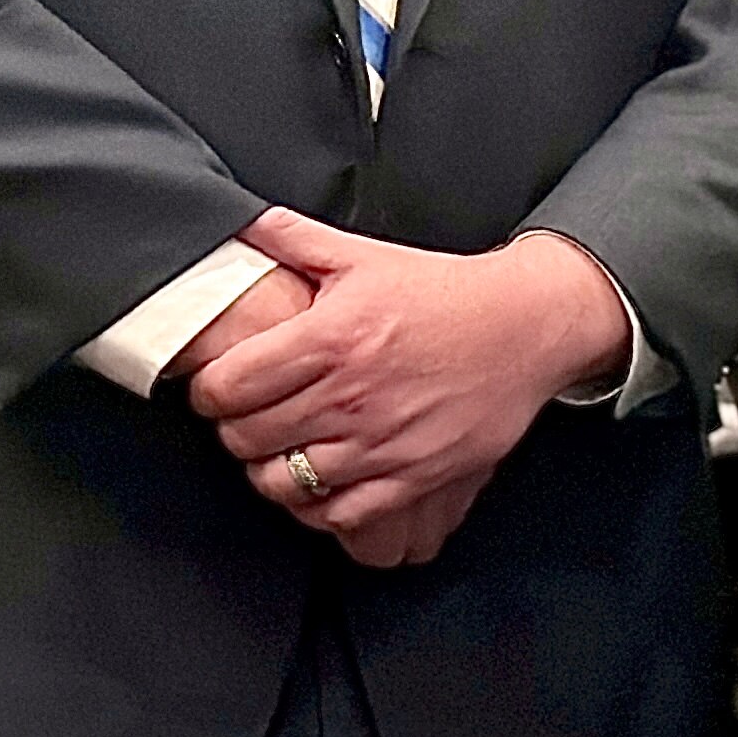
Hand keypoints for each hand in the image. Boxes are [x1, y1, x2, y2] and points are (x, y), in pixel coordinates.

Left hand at [186, 212, 633, 570]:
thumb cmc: (445, 293)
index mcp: (330, 338)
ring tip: (283, 451)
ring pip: (283, 483)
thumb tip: (244, 221)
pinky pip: (339, 515)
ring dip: (272, 470)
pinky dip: (319, 506)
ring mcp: (383, 441)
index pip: (225, 388)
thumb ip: (295, 237)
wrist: (528, 325)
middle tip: (252, 417)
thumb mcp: (366, 256)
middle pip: (245, 438)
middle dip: (237, 429)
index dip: (209, 391)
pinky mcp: (414, 475)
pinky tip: (323, 481)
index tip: (221, 389)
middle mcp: (351, 394)